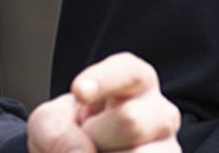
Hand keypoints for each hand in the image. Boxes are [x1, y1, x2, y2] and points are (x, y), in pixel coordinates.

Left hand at [26, 53, 179, 152]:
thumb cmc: (73, 132)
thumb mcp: (51, 122)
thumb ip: (55, 128)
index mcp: (135, 82)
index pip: (128, 72)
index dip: (105, 80)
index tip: (80, 91)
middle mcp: (161, 110)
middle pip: (130, 119)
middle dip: (95, 136)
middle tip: (89, 138)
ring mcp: (168, 145)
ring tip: (99, 152)